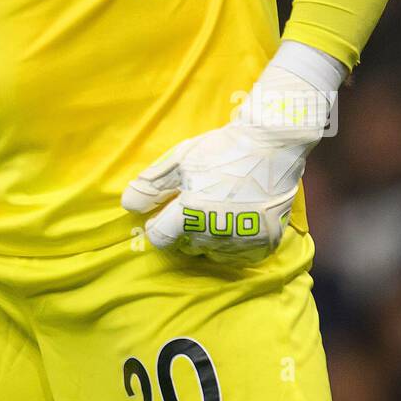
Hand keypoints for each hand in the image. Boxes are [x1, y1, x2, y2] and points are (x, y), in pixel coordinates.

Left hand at [121, 62, 334, 263]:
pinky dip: (235, 242)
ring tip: (219, 209)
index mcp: (190, 213)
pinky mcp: (265, 244)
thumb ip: (152, 186)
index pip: (159, 237)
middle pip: (186, 246)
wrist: (272, 146)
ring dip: (210, 237)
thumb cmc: (221, 149)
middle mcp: (215, 233)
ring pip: (213, 252)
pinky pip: (239, 255)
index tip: (167, 212)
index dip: (159, 224)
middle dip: (185, 230)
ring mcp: (242, 241)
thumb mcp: (180, 160)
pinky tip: (238, 219)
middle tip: (198, 204)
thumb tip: (128, 206)